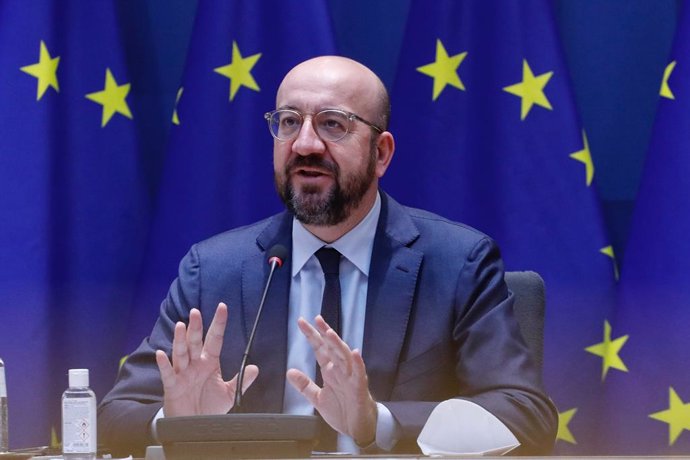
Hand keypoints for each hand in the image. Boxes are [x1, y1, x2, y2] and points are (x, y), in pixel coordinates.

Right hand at [155, 302, 258, 415]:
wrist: (195, 426)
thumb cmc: (208, 407)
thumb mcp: (228, 393)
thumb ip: (242, 380)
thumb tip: (255, 368)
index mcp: (209, 362)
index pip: (215, 339)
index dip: (218, 324)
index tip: (223, 308)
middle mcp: (195, 364)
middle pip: (195, 342)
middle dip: (196, 327)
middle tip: (196, 312)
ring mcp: (183, 374)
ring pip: (181, 353)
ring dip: (180, 340)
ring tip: (181, 326)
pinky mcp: (172, 386)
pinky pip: (168, 374)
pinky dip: (163, 364)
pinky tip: (162, 353)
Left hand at [286, 315, 376, 445]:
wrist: (356, 428)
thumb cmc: (342, 410)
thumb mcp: (317, 398)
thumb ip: (304, 385)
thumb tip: (290, 371)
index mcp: (330, 370)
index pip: (320, 348)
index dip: (311, 335)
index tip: (302, 322)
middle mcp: (340, 370)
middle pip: (331, 348)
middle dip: (324, 333)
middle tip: (316, 319)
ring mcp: (350, 377)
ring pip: (344, 356)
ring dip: (337, 344)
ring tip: (329, 332)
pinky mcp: (359, 387)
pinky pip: (359, 373)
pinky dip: (357, 363)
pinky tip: (354, 353)